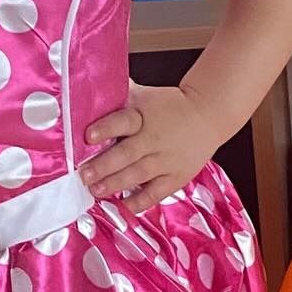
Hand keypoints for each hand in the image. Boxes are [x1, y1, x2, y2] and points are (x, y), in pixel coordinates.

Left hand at [81, 81, 225, 213]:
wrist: (207, 115)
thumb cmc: (169, 106)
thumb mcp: (145, 96)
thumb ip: (120, 96)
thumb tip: (90, 86)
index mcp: (144, 115)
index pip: (123, 121)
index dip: (105, 128)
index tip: (88, 136)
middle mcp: (155, 138)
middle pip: (126, 153)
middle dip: (103, 166)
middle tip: (84, 174)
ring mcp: (166, 160)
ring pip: (138, 174)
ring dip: (115, 184)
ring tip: (96, 190)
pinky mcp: (176, 177)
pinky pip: (156, 193)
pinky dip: (139, 202)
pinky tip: (124, 205)